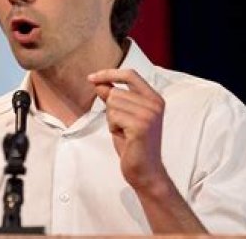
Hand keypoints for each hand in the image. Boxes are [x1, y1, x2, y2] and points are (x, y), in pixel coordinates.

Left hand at [88, 69, 166, 190]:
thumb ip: (114, 98)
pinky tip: (124, 138)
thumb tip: (99, 83)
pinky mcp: (141, 125)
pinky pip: (113, 116)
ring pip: (112, 103)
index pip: (130, 75)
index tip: (91, 77)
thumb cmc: (134, 145)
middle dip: (111, 109)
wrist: (146, 172)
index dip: (109, 73)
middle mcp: (154, 103)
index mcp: (154, 98)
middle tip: (123, 127)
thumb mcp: (122, 117)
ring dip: (112, 120)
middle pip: (115, 92)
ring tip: (125, 133)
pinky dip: (113, 128)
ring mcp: (149, 114)